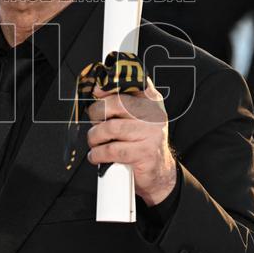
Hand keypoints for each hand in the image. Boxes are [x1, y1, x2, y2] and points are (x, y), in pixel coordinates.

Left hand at [85, 77, 177, 205]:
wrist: (159, 170)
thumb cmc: (142, 141)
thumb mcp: (138, 116)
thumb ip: (122, 100)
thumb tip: (98, 89)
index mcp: (151, 100)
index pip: (134, 82)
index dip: (112, 83)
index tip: (97, 90)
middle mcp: (154, 114)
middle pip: (116, 103)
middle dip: (97, 113)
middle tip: (95, 123)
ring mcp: (151, 134)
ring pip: (111, 128)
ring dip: (95, 136)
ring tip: (95, 142)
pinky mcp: (144, 153)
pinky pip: (112, 150)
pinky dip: (98, 154)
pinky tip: (97, 156)